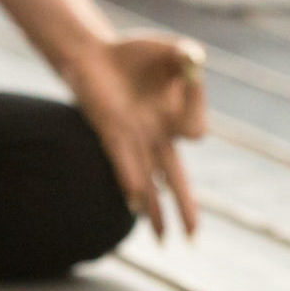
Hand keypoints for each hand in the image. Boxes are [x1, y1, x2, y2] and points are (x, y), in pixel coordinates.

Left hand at [67, 32, 207, 238]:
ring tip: (162, 240)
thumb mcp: (169, 49)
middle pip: (176, 180)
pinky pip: (123, 162)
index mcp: (173, 121)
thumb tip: (194, 63)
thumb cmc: (134, 54)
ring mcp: (132, 138)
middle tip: (193, 238)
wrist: (93, 53)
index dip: (196, 112)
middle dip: (185, 208)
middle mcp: (155, 137)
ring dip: (156, 210)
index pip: (195, 132)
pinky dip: (132, 181)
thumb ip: (185, 55)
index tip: (189, 77)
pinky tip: (135, 204)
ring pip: (150, 181)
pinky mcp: (109, 131)